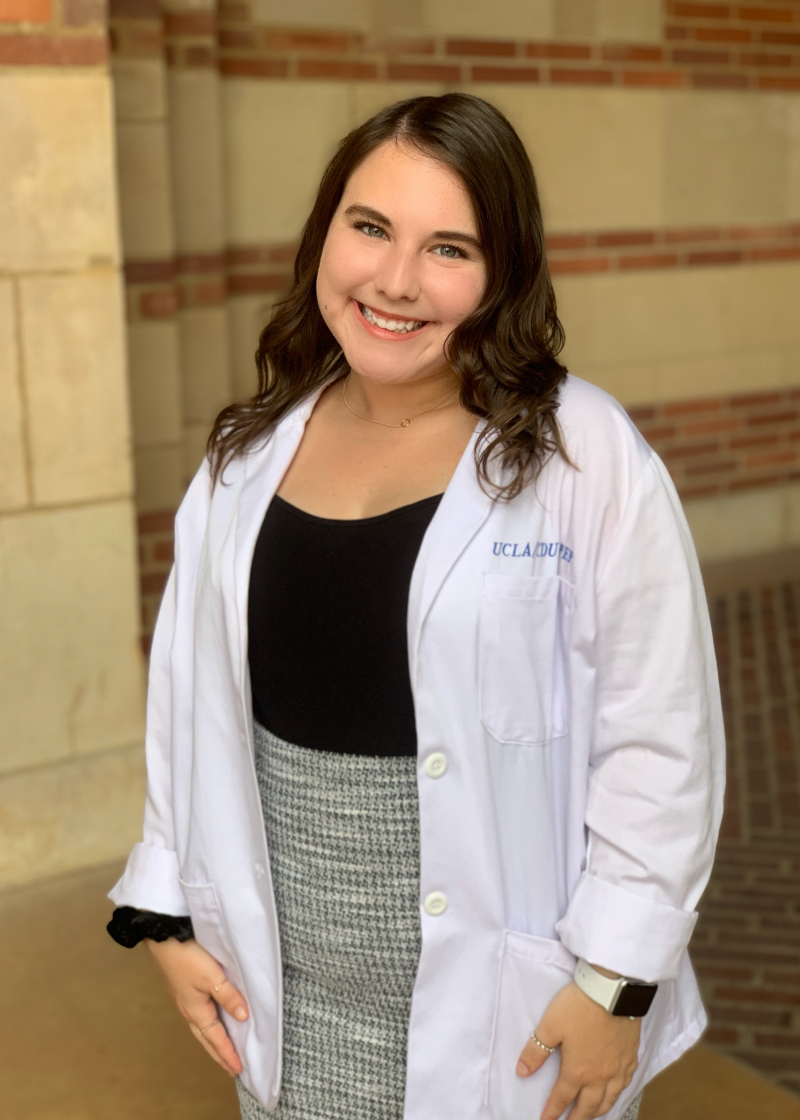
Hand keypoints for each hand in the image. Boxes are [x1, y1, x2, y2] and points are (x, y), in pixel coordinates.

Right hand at [145, 936, 248, 1075]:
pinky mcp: (185, 988)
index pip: (215, 1038)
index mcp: (195, 1010)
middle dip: (219, 1053)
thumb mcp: (212, 977)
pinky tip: (214, 1021)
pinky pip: (200, 1015)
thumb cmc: (187, 957)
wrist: (164, 937)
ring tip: (224, 1050)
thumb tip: (244, 1018)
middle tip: (232, 1067)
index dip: (227, 1053)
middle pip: (206, 1038)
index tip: (239, 1069)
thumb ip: (228, 996)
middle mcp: (189, 1009)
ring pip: (202, 1027)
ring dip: (213, 1041)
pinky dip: (209, 1026)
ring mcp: (185, 999)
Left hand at [516, 982, 639, 1119]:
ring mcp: (618, 1068)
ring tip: (591, 1114)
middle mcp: (600, 1076)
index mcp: (577, 1071)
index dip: (552, 1112)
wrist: (613, 991)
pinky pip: (626, 1084)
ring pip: (609, 1099)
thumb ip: (535, 1051)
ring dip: (598, 1111)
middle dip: (577, 1119)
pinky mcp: (631, 1056)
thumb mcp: (550, 1026)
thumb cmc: (580, 1006)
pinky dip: (618, 1093)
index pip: (562, 1099)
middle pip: (588, 1107)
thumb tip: (522, 1071)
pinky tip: (615, 1091)